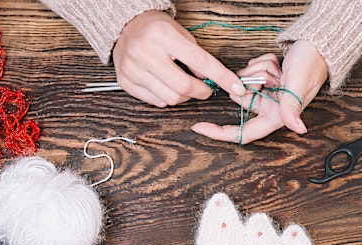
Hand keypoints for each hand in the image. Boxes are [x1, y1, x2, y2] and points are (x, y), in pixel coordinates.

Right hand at [112, 10, 244, 106]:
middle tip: (206, 88)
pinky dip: (167, 98)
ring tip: (184, 85)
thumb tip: (210, 80)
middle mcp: (145, 52)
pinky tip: (167, 86)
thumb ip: (197, 56)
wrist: (126, 26)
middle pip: (183, 86)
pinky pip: (155, 101)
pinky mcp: (125, 81)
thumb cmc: (157, 29)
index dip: (221, 77)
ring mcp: (132, 68)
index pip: (200, 61)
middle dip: (201, 91)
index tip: (236, 87)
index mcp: (163, 35)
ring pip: (170, 98)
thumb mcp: (181, 34)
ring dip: (184, 97)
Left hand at [191, 40, 328, 143]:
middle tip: (273, 77)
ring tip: (279, 69)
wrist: (317, 47)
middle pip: (240, 98)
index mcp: (276, 116)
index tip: (199, 127)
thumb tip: (297, 128)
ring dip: (259, 69)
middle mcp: (268, 106)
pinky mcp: (263, 78)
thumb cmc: (313, 67)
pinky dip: (261, 62)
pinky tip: (278, 64)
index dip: (220, 133)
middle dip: (252, 82)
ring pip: (243, 80)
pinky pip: (249, 67)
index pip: (244, 132)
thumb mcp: (300, 87)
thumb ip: (292, 108)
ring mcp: (265, 91)